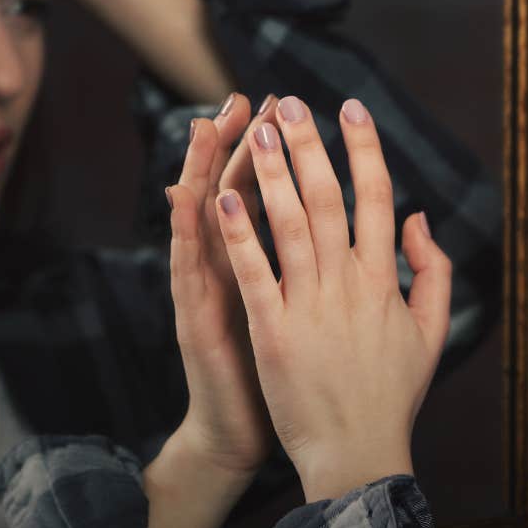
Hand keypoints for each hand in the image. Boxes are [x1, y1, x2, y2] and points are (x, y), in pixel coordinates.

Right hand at [147, 93, 277, 527]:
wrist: (245, 431)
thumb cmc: (284, 370)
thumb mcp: (300, 307)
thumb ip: (317, 262)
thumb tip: (342, 221)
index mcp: (263, 260)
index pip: (267, 190)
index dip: (274, 147)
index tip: (283, 102)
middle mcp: (229, 265)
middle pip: (231, 189)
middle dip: (238, 143)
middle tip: (245, 97)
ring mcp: (208, 288)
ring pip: (202, 218)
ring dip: (204, 171)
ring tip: (205, 127)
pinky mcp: (196, 316)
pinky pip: (190, 267)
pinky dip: (187, 230)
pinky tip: (185, 195)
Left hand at [215, 96, 452, 501]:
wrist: (357, 450)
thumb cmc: (392, 392)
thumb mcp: (431, 330)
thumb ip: (432, 269)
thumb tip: (418, 216)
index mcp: (385, 279)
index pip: (378, 198)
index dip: (365, 149)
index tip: (351, 108)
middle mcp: (349, 284)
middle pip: (329, 199)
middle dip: (309, 145)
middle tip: (290, 104)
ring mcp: (309, 306)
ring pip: (289, 224)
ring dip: (272, 173)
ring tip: (258, 131)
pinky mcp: (273, 331)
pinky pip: (254, 273)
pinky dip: (239, 234)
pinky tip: (223, 198)